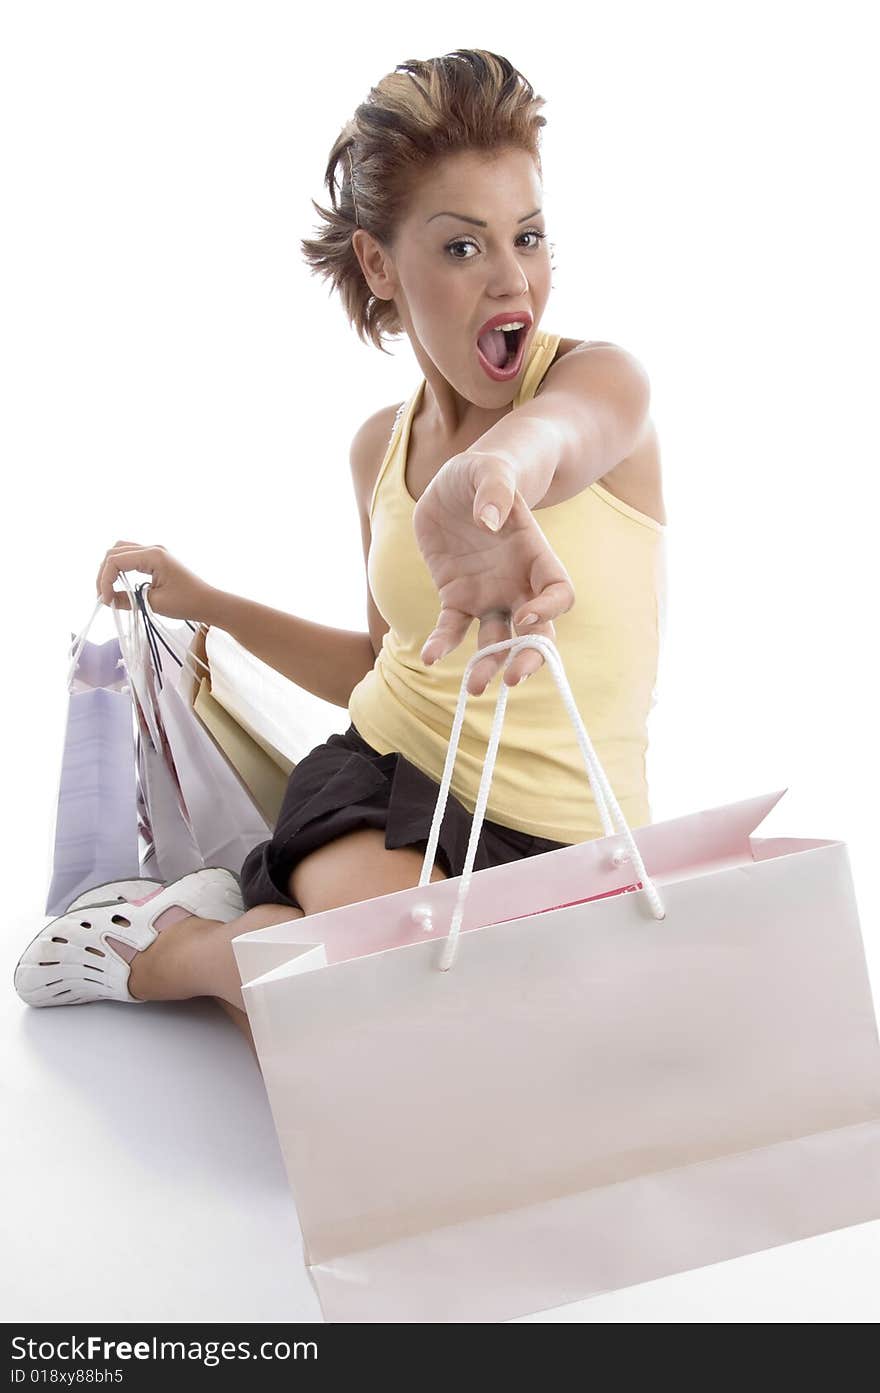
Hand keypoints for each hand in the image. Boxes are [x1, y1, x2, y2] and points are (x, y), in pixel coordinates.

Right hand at [96, 541, 216, 622]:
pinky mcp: (156, 558)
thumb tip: (107, 601)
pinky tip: (119, 585)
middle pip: (114, 552)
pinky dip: (121, 569)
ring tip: (109, 591)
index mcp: (153, 555)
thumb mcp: (154, 603)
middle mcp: (152, 548)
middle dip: (104, 574)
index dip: (105, 580)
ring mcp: (154, 551)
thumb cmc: (187, 603)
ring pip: (120, 552)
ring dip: (110, 570)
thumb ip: (127, 600)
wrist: (209, 602)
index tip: (106, 600)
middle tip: (104, 597)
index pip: (115, 560)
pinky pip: (130, 557)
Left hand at [412, 452, 574, 695]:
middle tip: (513, 678)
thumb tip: (488, 520)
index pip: (558, 593)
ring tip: (475, 688)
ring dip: (488, 664)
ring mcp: (489, 594)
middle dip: (528, 655)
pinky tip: (430, 657)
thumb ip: (494, 490)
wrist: (458, 483)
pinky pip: (453, 628)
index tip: (523, 615)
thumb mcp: (488, 469)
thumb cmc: (485, 472)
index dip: (547, 610)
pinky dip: (443, 644)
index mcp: (536, 555)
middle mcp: (518, 583)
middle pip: (535, 630)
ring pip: (496, 640)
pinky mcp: (457, 598)